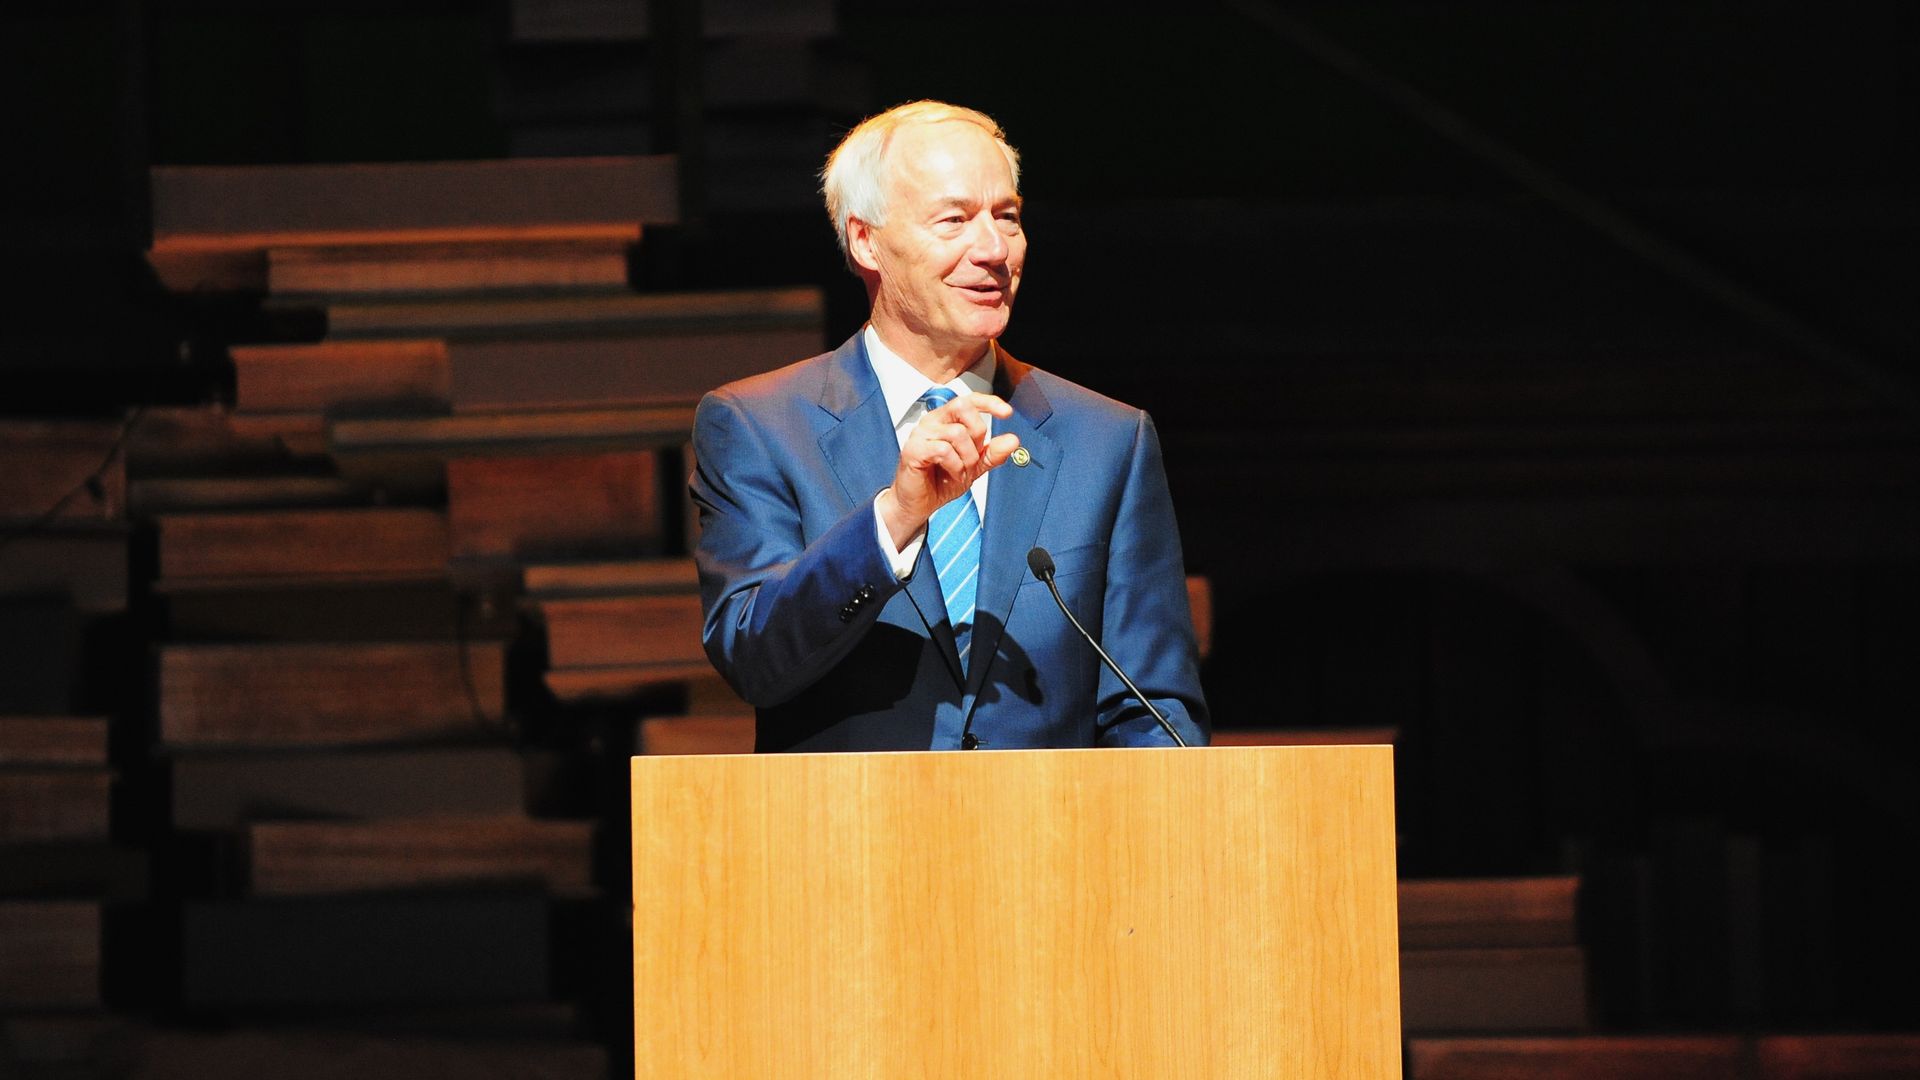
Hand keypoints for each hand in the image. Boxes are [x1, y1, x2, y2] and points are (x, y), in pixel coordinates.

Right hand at [878, 391, 1020, 548]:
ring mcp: (920, 434)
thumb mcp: (974, 467)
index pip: (968, 400)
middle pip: (963, 408)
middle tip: (973, 458)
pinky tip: (953, 474)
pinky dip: (955, 466)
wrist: (919, 505)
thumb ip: (992, 453)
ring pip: (956, 433)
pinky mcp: (913, 450)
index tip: (1007, 413)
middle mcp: (932, 422)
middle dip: (977, 434)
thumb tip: (1013, 440)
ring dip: (967, 458)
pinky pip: (943, 449)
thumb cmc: (940, 482)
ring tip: (961, 472)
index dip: (989, 402)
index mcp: (946, 420)